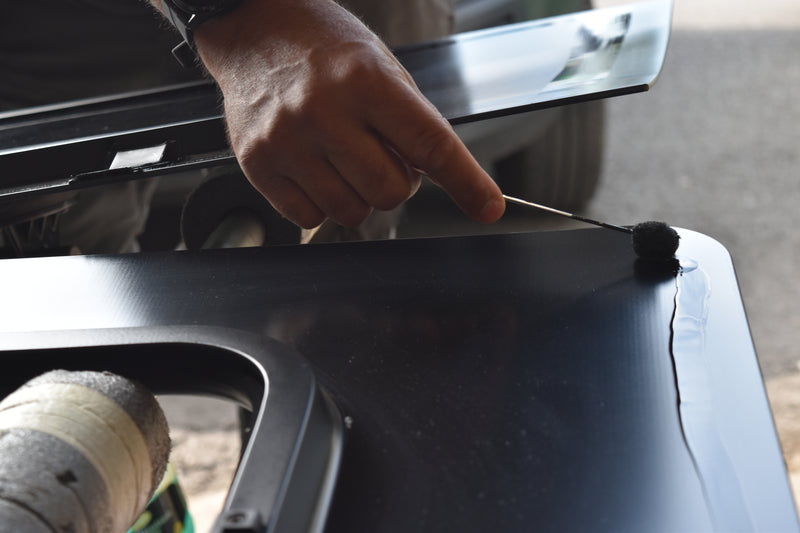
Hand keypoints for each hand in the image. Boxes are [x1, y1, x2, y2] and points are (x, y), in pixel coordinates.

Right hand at [194, 0, 504, 227]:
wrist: (253, 28)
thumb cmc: (323, 46)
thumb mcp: (379, 65)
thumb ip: (409, 122)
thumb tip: (437, 179)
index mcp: (365, 80)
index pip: (430, 144)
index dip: (466, 181)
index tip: (487, 207)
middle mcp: (323, 111)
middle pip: (389, 192)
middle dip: (398, 184)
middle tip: (383, 156)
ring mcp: (286, 142)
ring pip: (351, 211)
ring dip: (359, 195)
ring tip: (344, 158)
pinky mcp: (257, 165)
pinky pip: (309, 218)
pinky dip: (322, 203)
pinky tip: (315, 168)